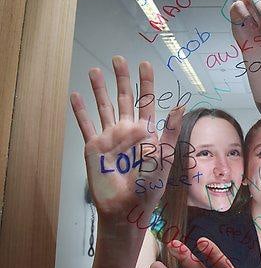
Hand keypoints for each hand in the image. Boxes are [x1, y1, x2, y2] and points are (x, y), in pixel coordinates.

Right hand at [70, 56, 182, 226]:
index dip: (146, 83)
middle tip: (118, 59)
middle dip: (122, 79)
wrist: (126, 208)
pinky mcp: (93, 147)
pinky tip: (75, 96)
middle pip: (124, 99)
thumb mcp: (163, 157)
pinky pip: (85, 125)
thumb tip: (179, 106)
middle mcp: (128, 131)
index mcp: (147, 133)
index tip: (145, 64)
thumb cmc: (149, 187)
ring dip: (99, 89)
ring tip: (94, 70)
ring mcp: (110, 138)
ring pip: (104, 107)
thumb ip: (169, 131)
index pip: (147, 102)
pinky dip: (80, 111)